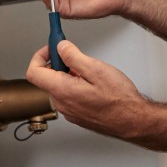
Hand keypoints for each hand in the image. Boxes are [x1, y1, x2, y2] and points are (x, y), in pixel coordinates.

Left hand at [26, 40, 146, 137]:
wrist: (132, 120)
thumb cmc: (119, 99)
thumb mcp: (96, 69)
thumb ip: (73, 56)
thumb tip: (60, 47)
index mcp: (62, 90)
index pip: (34, 72)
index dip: (39, 55)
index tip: (52, 46)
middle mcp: (62, 103)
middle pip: (47, 77)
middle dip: (59, 62)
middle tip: (75, 53)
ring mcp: (69, 110)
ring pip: (59, 85)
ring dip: (69, 73)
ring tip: (90, 70)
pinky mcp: (77, 114)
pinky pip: (68, 94)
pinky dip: (75, 83)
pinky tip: (93, 83)